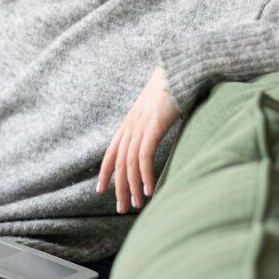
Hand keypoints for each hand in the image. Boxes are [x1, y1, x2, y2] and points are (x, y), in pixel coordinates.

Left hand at [96, 66, 180, 213]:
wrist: (178, 70)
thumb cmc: (171, 89)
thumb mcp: (155, 110)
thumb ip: (151, 126)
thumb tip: (154, 139)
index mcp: (128, 124)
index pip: (111, 153)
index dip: (104, 172)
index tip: (100, 190)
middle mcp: (130, 127)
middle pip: (119, 164)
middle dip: (119, 188)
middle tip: (121, 209)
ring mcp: (140, 127)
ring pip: (130, 164)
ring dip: (133, 187)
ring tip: (137, 205)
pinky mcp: (153, 127)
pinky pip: (144, 156)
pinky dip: (145, 175)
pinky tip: (149, 189)